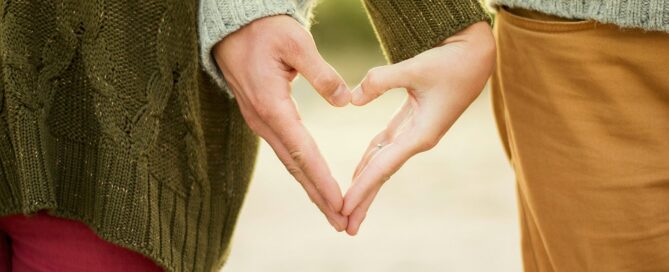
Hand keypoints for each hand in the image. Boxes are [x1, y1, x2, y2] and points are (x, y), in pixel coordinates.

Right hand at [213, 15, 350, 230]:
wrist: (233, 26)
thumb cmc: (265, 30)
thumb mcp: (296, 42)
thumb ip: (322, 73)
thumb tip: (345, 101)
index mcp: (272, 106)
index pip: (302, 152)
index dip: (322, 180)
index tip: (340, 202)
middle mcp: (263, 120)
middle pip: (295, 167)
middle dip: (318, 196)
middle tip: (341, 222)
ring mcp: (260, 121)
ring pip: (289, 162)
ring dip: (311, 188)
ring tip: (332, 211)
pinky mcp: (262, 117)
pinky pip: (285, 150)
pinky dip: (302, 170)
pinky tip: (313, 182)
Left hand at [342, 22, 495, 234]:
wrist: (476, 55)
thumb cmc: (451, 61)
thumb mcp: (416, 67)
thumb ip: (381, 81)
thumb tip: (352, 99)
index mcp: (421, 134)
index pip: (383, 167)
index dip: (362, 188)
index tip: (343, 208)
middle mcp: (417, 139)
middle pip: (382, 174)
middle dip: (363, 200)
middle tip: (344, 226)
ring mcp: (415, 133)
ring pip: (383, 163)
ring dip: (365, 184)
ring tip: (347, 207)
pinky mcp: (412, 122)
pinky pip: (385, 147)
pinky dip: (370, 160)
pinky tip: (358, 173)